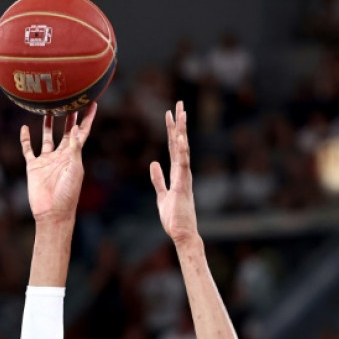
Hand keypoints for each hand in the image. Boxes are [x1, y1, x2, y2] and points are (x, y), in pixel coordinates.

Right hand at [21, 103, 97, 224]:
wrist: (52, 212)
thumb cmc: (67, 194)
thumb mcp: (74, 170)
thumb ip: (74, 149)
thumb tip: (75, 128)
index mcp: (74, 156)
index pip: (82, 133)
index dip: (88, 118)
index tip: (93, 103)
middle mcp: (61, 156)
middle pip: (65, 131)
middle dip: (68, 117)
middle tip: (69, 99)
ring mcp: (47, 160)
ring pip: (47, 137)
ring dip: (47, 124)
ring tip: (48, 108)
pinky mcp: (33, 166)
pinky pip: (28, 149)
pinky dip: (25, 139)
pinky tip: (24, 128)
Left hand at [150, 101, 198, 243]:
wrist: (182, 233)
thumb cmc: (174, 217)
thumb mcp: (162, 195)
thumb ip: (158, 179)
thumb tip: (154, 164)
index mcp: (177, 173)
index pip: (173, 147)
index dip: (171, 130)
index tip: (170, 114)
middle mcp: (182, 172)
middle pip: (179, 143)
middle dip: (179, 124)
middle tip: (179, 104)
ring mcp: (184, 177)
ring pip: (183, 150)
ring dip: (182, 131)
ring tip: (181, 113)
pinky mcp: (182, 186)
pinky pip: (183, 165)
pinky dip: (182, 152)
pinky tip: (180, 139)